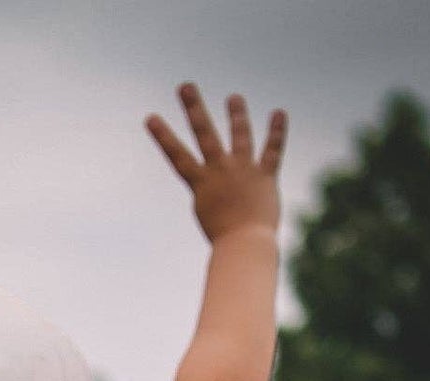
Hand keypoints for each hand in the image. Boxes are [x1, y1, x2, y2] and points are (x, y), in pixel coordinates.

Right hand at [146, 83, 286, 242]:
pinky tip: (278, 113)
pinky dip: (276, 131)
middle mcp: (220, 171)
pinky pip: (272, 150)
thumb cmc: (224, 242)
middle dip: (193, 108)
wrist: (244, 245)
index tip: (151, 117)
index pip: (177, 156)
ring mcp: (242, 171)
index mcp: (201, 184)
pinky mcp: (264, 176)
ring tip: (234, 98)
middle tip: (185, 86)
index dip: (162, 136)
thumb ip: (214, 198)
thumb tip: (224, 193)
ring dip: (236, 114)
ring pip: (239, 136)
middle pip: (204, 133)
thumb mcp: (210, 218)